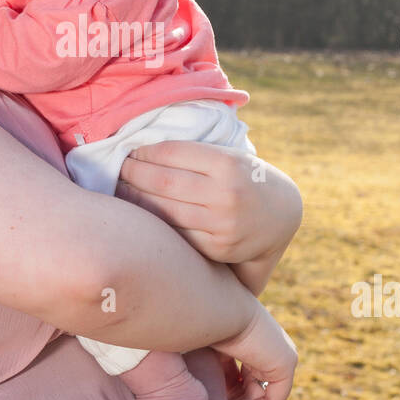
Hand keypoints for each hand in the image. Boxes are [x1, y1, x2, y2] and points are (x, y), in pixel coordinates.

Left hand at [115, 140, 301, 265]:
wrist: (282, 215)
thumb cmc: (246, 178)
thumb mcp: (231, 156)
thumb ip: (196, 154)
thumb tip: (142, 150)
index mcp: (228, 164)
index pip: (172, 153)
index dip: (144, 152)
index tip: (129, 151)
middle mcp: (225, 194)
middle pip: (162, 182)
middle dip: (132, 174)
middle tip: (117, 170)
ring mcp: (221, 225)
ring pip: (164, 210)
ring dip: (136, 199)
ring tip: (121, 190)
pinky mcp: (218, 248)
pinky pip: (175, 233)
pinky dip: (154, 222)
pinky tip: (141, 214)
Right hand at [208, 303, 296, 399]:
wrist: (219, 309)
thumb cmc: (207, 325)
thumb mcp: (213, 351)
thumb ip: (218, 367)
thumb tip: (209, 391)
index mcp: (257, 339)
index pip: (249, 375)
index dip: (232, 392)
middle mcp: (274, 346)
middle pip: (257, 386)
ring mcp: (283, 355)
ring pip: (266, 395)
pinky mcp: (286, 364)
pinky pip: (275, 399)